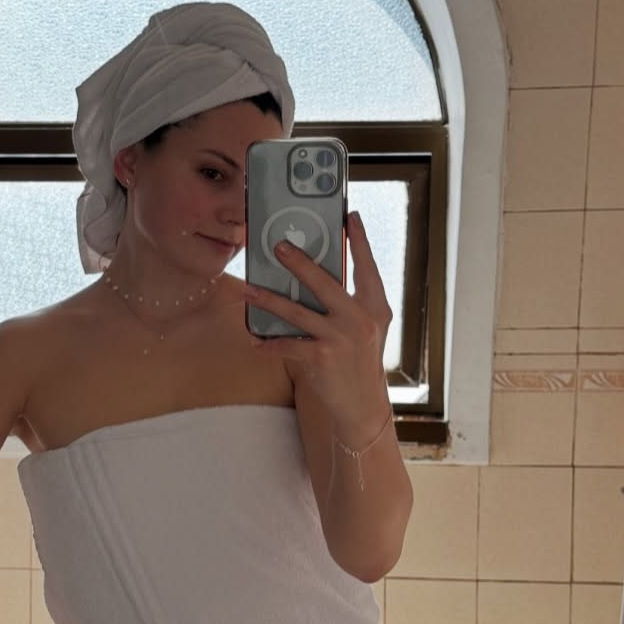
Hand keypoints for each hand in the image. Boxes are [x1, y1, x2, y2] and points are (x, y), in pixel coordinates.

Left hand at [242, 210, 392, 437]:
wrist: (361, 406)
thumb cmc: (358, 362)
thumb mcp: (365, 329)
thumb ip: (349, 303)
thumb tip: (315, 275)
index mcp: (375, 307)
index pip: (367, 267)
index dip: (359, 241)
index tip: (349, 217)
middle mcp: (361, 319)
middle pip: (325, 281)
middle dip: (299, 262)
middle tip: (278, 246)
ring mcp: (341, 338)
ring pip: (296, 311)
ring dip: (267, 299)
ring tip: (248, 289)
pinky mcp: (321, 357)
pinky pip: (286, 344)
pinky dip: (268, 343)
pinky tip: (254, 339)